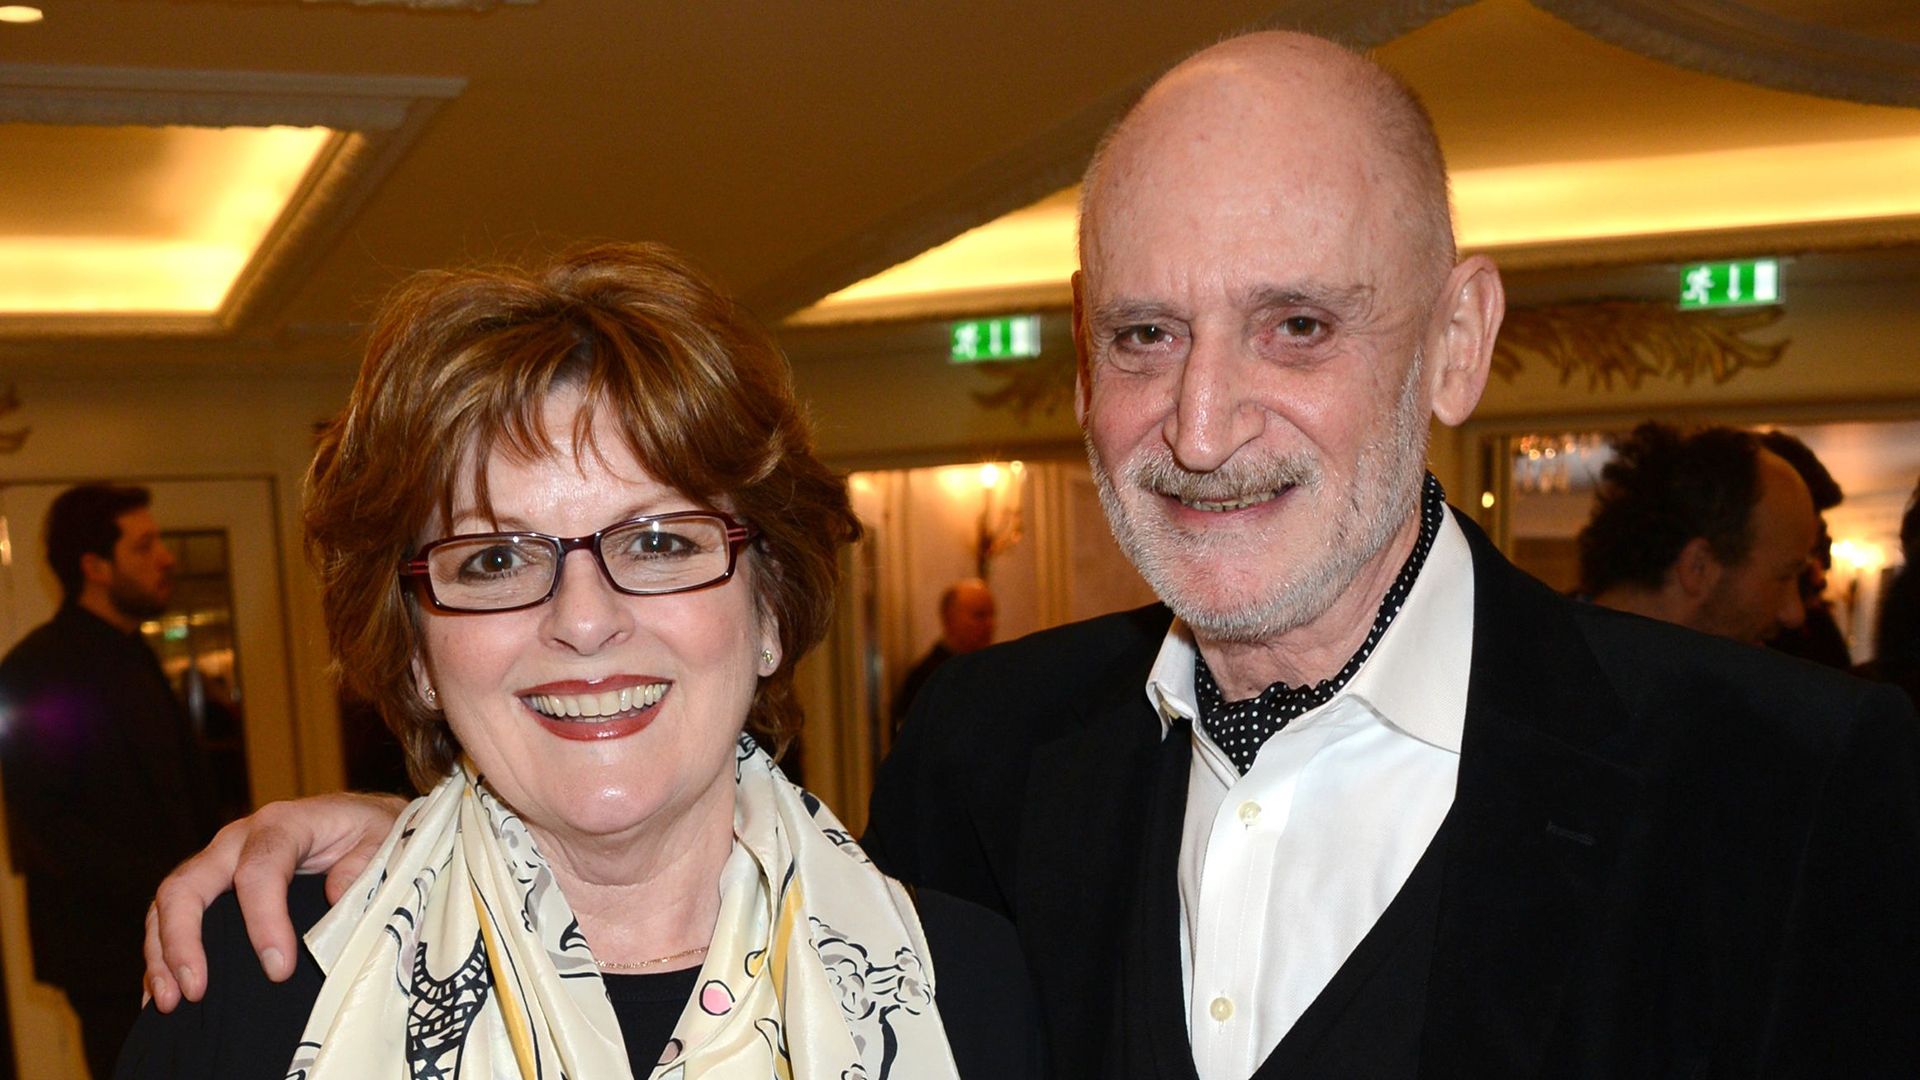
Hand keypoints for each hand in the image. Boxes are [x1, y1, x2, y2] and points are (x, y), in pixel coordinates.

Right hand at [142, 792, 406, 1010]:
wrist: (360, 818)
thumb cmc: (373, 830)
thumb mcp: (383, 838)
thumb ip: (363, 864)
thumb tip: (336, 895)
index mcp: (284, 824)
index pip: (259, 870)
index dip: (263, 921)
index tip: (278, 969)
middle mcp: (238, 839)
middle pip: (189, 884)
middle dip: (184, 940)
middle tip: (196, 991)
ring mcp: (218, 861)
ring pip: (170, 902)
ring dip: (162, 954)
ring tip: (168, 1002)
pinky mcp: (213, 885)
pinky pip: (172, 916)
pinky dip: (162, 955)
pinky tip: (162, 994)